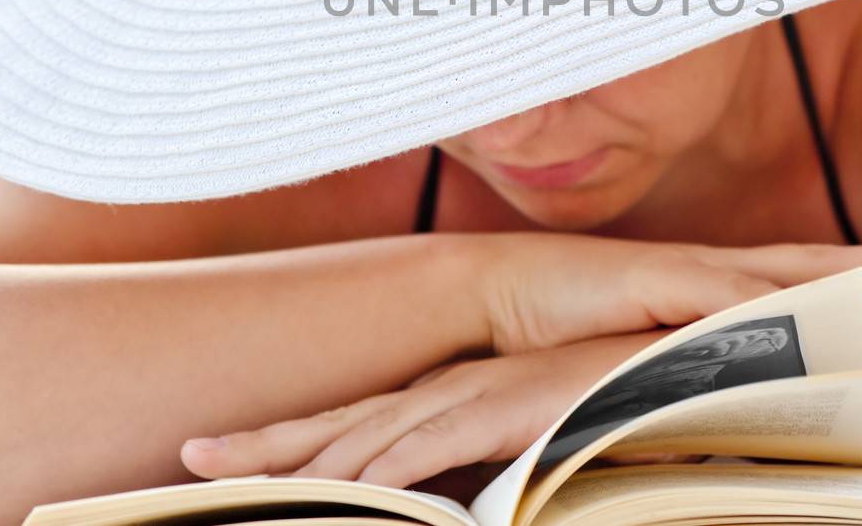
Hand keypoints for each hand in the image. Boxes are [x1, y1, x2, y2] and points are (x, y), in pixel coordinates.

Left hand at [182, 333, 658, 488]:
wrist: (670, 353)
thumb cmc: (606, 400)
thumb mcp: (534, 446)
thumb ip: (495, 473)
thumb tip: (452, 507)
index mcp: (451, 399)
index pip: (356, 425)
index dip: (291, 441)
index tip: (224, 458)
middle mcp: (448, 392)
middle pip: (342, 425)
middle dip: (266, 445)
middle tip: (190, 459)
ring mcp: (470, 396)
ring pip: (369, 438)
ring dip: (302, 463)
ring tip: (230, 480)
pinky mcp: (501, 409)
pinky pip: (428, 445)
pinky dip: (383, 469)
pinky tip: (344, 489)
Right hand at [469, 234, 861, 354]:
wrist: (488, 294)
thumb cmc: (557, 329)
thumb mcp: (637, 364)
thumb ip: (687, 380)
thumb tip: (730, 417)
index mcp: (711, 287)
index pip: (805, 282)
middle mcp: (710, 272)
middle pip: (819, 264)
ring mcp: (685, 273)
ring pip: (789, 272)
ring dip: (855, 276)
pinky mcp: (651, 281)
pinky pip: (726, 296)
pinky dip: (776, 306)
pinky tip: (824, 312)